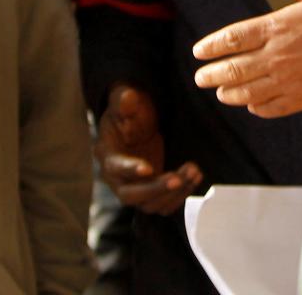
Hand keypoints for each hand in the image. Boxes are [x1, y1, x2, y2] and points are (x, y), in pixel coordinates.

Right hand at [95, 84, 201, 214]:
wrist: (137, 123)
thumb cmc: (130, 111)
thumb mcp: (126, 100)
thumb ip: (125, 100)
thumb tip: (128, 98)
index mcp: (107, 154)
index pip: (115, 167)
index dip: (130, 170)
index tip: (148, 168)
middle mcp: (117, 177)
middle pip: (130, 196)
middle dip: (155, 189)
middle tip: (178, 178)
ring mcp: (135, 187)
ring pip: (150, 204)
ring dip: (173, 193)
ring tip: (193, 171)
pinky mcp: (151, 190)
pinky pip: (163, 203)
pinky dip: (180, 195)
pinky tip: (194, 176)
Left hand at [192, 0, 301, 117]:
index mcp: (276, 27)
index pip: (231, 39)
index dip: (211, 47)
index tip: (198, 52)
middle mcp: (276, 56)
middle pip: (233, 69)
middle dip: (212, 74)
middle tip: (200, 78)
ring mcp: (288, 80)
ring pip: (247, 92)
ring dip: (229, 93)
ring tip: (221, 93)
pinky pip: (271, 107)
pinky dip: (257, 107)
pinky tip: (253, 104)